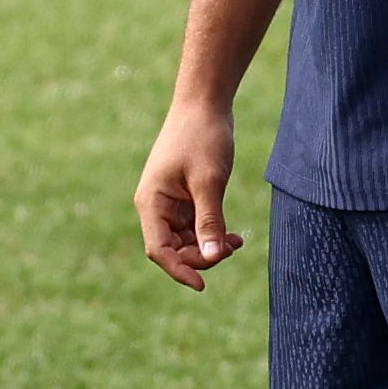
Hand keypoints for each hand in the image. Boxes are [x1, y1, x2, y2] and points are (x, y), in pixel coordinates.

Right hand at [134, 101, 238, 290]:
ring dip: (208, 247)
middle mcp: (156, 206)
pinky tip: (234, 236)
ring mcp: (169, 203)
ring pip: (185, 241)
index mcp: (151, 203)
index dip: (178, 269)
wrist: (203, 103)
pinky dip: (212, 234)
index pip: (158, 250)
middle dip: (200, 256)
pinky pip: (195, 227)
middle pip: (172, 249)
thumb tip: (211, 256)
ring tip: (236, 242)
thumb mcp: (209, 181)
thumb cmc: (202, 137)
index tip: (203, 285)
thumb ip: (209, 220)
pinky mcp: (184, 198)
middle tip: (230, 248)